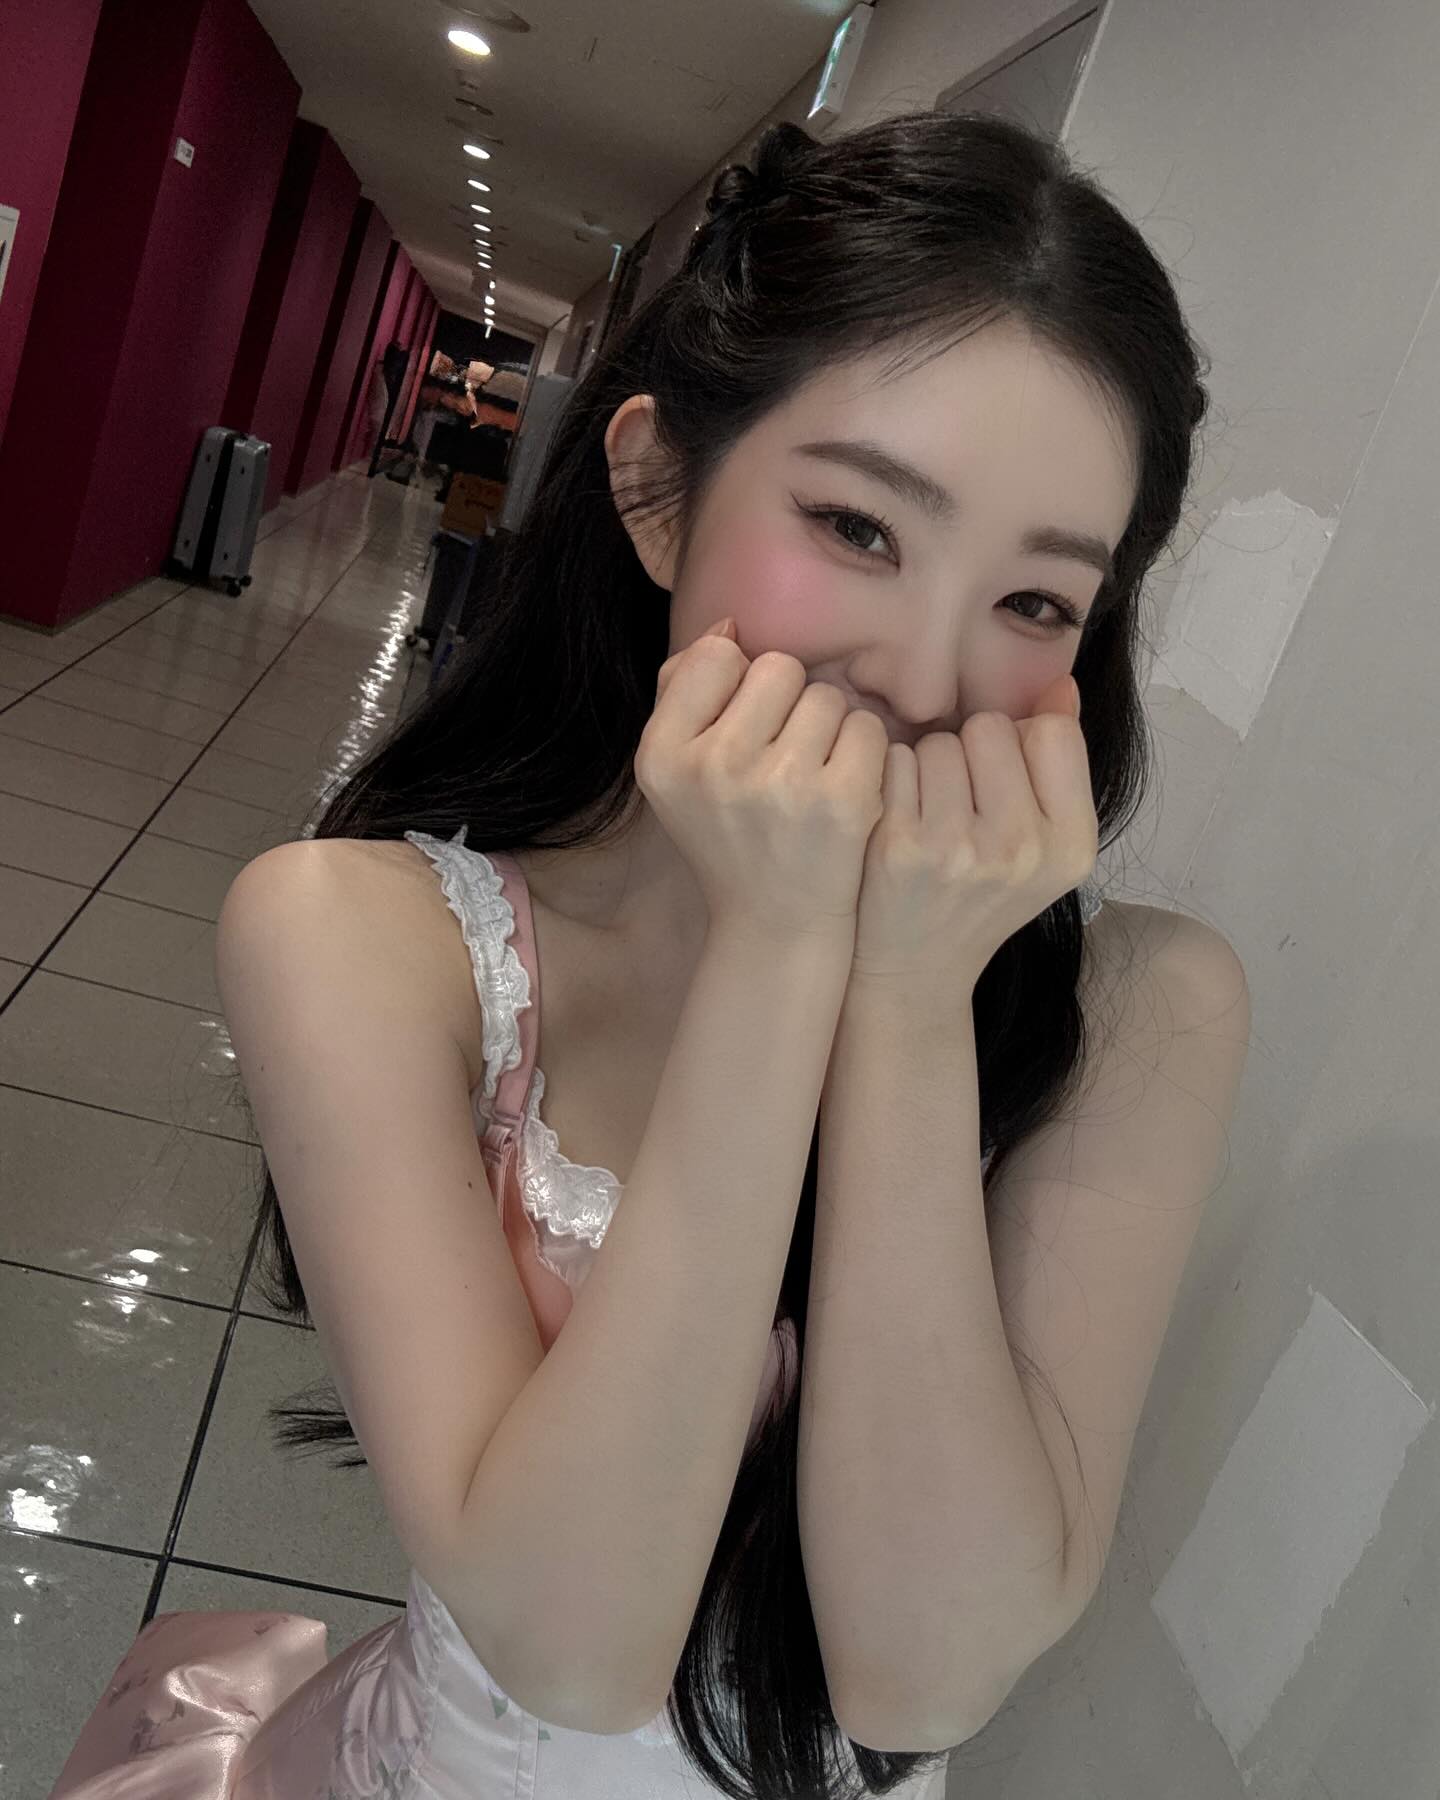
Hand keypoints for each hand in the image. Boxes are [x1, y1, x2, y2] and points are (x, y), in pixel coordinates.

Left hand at [848, 674, 1097, 990]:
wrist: (916, 968)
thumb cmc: (981, 895)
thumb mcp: (1043, 843)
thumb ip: (1059, 763)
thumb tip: (1059, 685)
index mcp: (1071, 845)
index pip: (1052, 732)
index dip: (1021, 744)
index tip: (1003, 781)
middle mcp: (1022, 848)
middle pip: (992, 728)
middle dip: (972, 750)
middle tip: (962, 802)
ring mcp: (959, 848)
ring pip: (940, 742)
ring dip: (929, 764)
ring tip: (930, 814)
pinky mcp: (901, 846)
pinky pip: (896, 761)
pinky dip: (893, 780)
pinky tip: (897, 820)